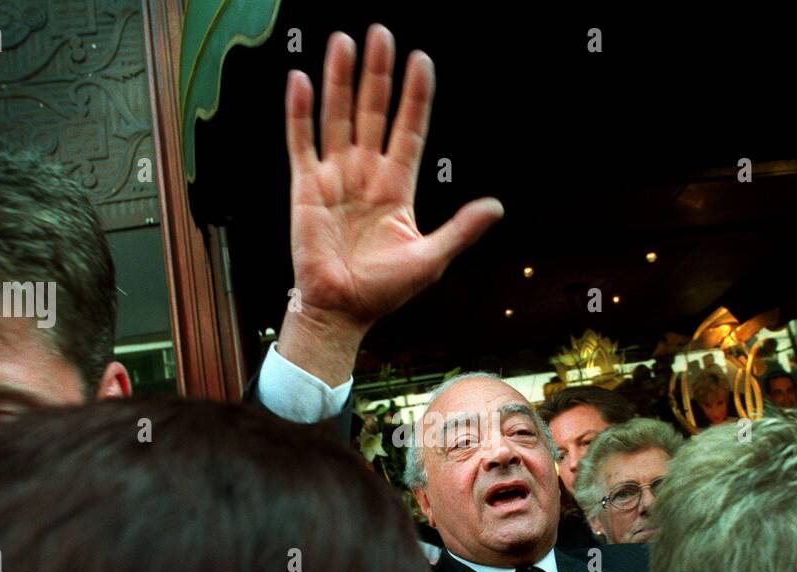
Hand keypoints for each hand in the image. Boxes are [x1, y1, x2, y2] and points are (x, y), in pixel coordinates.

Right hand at [277, 24, 503, 384]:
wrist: (342, 311)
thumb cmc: (383, 290)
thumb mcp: (431, 258)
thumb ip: (461, 229)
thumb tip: (496, 207)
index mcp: (397, 187)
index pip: (408, 130)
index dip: (415, 97)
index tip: (421, 62)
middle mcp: (365, 174)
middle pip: (372, 113)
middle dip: (377, 74)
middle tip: (380, 34)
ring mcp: (334, 178)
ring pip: (337, 118)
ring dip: (339, 80)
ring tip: (344, 42)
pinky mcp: (305, 189)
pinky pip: (301, 143)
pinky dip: (300, 113)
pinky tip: (302, 81)